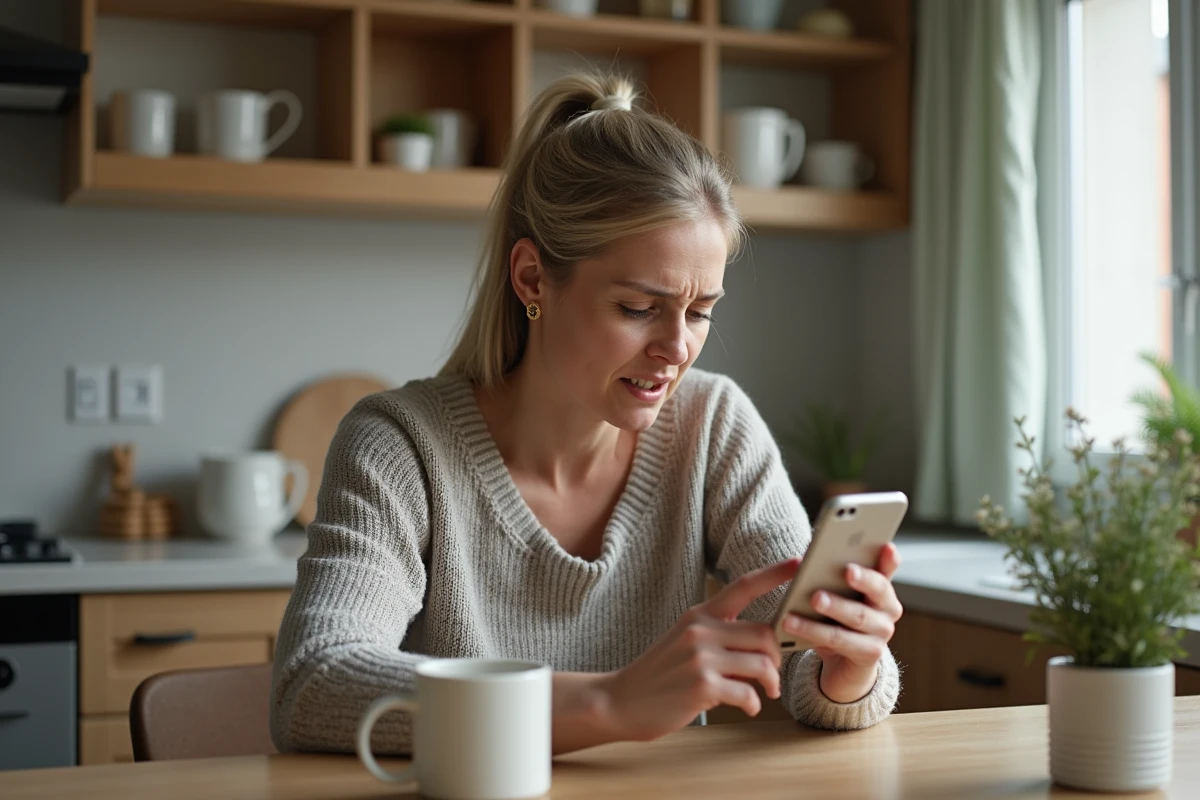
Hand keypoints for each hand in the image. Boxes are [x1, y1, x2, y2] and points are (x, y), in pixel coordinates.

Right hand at [597, 558, 799, 741]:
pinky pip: (748, 693)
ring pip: (762, 663)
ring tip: (765, 694)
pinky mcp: (702, 685)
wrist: (620, 701)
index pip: (744, 586)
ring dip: (770, 683)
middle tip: (772, 677)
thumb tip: (763, 646)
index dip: (775, 573)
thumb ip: (720, 638)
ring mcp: (701, 657)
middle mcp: (701, 630)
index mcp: (700, 614)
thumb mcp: (686, 643)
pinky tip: (747, 708)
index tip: (800, 562)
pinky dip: (754, 704)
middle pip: (764, 633)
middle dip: (777, 657)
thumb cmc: (660, 675)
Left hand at [781, 543, 902, 703]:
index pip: (888, 567)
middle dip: (863, 578)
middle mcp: (889, 608)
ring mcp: (883, 633)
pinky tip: (794, 624)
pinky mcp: (870, 655)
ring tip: (813, 599)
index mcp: (881, 587)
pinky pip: (840, 640)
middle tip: (846, 570)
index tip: (886, 545)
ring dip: (834, 607)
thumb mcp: (835, 596)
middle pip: (878, 590)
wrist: (842, 665)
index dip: (890, 557)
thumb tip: (806, 559)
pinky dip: (815, 632)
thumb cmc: (835, 620)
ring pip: (857, 616)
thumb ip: (830, 578)